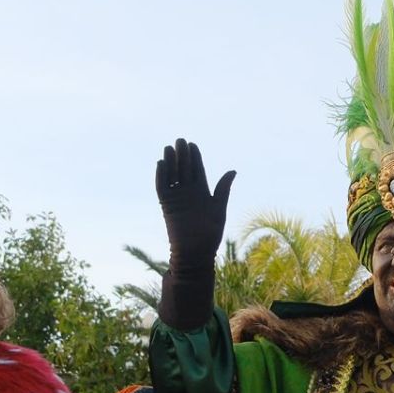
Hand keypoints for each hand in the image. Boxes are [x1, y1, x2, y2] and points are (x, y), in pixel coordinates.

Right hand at [154, 139, 233, 269]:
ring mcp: (176, 198)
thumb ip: (223, 189)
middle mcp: (188, 193)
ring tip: (170, 148)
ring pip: (172, 175)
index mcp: (202, 192)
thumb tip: (232, 170)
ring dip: (170, 162)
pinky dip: (160, 176)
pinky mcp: (166, 205)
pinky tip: (161, 163)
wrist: (195, 252)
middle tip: (181, 140)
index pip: (197, 170)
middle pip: (183, 169)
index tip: (193, 144)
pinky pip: (162, 187)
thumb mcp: (219, 208)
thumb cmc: (210, 234)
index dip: (195, 157)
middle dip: (182, 155)